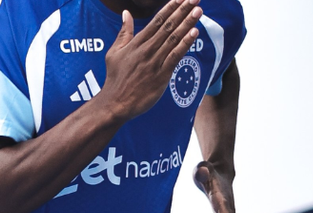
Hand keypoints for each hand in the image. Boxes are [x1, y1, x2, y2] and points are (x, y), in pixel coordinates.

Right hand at [99, 0, 202, 121]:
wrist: (115, 103)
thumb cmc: (115, 79)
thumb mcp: (114, 52)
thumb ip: (123, 32)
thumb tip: (125, 13)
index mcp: (136, 43)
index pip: (157, 21)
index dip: (170, 7)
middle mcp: (146, 50)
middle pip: (168, 26)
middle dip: (183, 11)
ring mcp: (154, 62)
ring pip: (173, 39)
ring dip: (187, 24)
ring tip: (198, 11)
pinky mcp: (161, 76)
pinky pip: (175, 56)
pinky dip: (185, 44)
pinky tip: (194, 33)